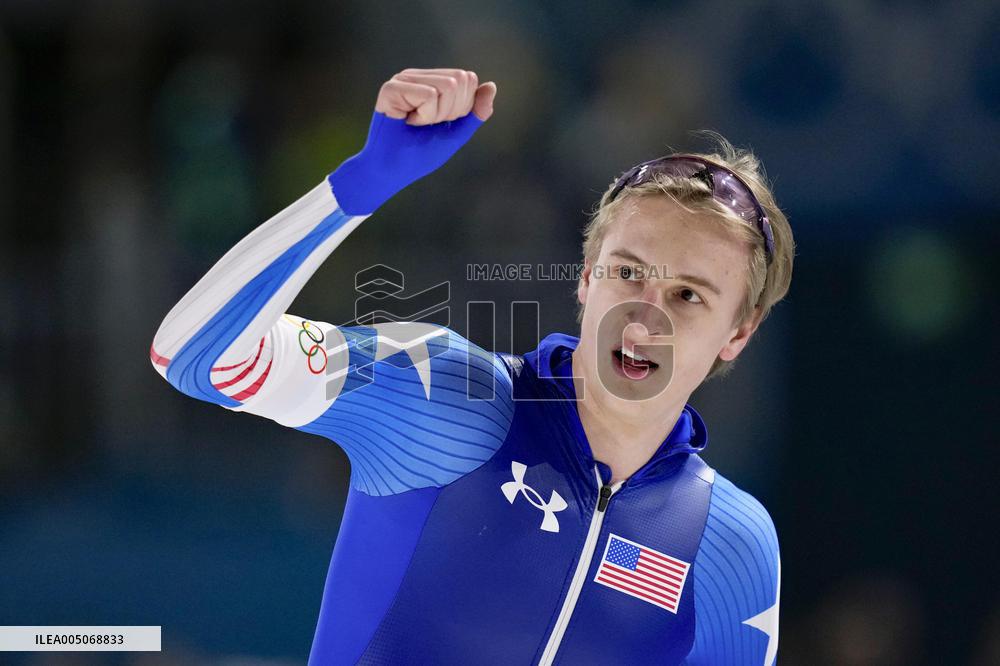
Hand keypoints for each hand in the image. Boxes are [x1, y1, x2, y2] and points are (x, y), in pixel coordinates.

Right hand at [329, 68, 497, 215]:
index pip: (468, 79)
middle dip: (451, 111)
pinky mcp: (391, 88)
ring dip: (436, 115)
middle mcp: (417, 76)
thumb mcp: (455, 133)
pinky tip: (407, 123)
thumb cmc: (419, 154)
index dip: (461, 108)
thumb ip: (474, 112)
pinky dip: (424, 117)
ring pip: (447, 86)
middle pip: (460, 79)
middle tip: (427, 125)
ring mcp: (402, 79)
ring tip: (416, 124)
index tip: (438, 123)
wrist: (391, 172)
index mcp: (431, 81)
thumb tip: (491, 86)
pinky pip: (429, 95)